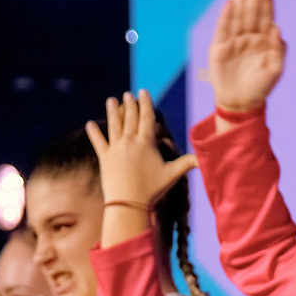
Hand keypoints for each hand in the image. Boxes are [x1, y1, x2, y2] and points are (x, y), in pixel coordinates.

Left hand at [85, 91, 194, 246]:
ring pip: (114, 125)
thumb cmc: (152, 189)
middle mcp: (129, 141)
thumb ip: (187, 163)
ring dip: (112, 112)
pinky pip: (98, 142)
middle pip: (130, 118)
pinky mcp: (105, 158)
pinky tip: (90, 124)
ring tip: (111, 100)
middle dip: (129, 104)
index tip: (143, 92)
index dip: (145, 103)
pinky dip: (94, 133)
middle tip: (128, 94)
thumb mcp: (172, 175)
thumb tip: (205, 159)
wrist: (128, 203)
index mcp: (146, 143)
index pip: (146, 117)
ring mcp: (116, 148)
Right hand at [210, 0, 289, 113]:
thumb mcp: (275, 70)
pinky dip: (226, 16)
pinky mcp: (219, 47)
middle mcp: (249, 36)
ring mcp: (234, 40)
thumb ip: (278, 50)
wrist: (241, 103)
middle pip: (252, 10)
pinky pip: (223, 28)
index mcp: (264, 39)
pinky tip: (230, 2)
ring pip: (239, 15)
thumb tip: (277, 28)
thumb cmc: (261, 87)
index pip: (266, 14)